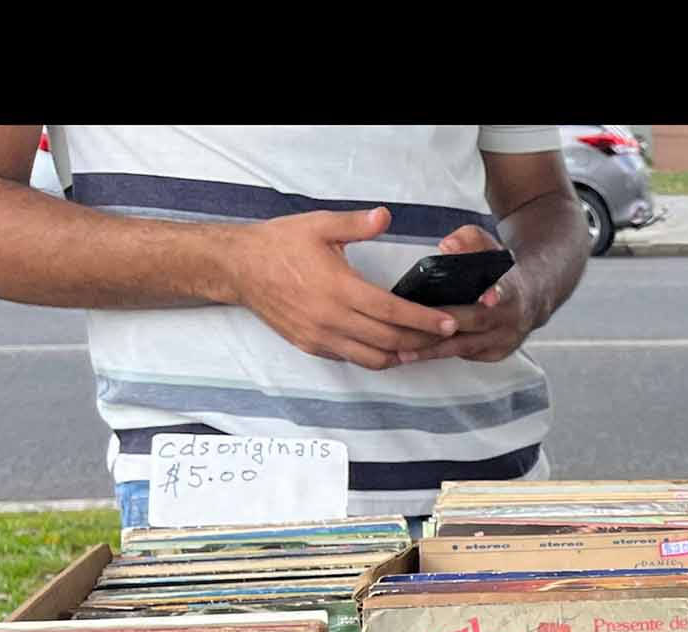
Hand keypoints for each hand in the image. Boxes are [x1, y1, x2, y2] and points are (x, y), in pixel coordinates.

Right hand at [227, 207, 459, 369]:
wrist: (238, 267)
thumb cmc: (279, 244)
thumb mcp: (318, 225)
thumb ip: (355, 224)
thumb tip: (385, 217)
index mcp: (339, 288)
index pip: (393, 312)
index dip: (426, 321)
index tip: (450, 323)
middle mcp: (331, 318)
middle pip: (390, 341)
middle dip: (422, 341)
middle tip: (445, 337)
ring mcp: (320, 336)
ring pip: (372, 359)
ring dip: (400, 355)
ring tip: (421, 346)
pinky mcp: (310, 345)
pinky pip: (350, 358)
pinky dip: (373, 356)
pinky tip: (387, 346)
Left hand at [401, 225, 534, 364]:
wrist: (533, 298)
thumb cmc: (503, 272)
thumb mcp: (490, 246)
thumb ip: (469, 240)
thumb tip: (448, 246)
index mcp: (511, 289)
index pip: (501, 292)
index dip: (491, 294)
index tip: (484, 298)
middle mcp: (510, 317)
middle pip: (474, 323)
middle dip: (441, 329)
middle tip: (409, 332)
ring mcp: (505, 339)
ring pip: (466, 347)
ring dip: (434, 350)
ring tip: (404, 353)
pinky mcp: (497, 353)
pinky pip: (467, 356)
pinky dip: (442, 355)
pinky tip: (418, 355)